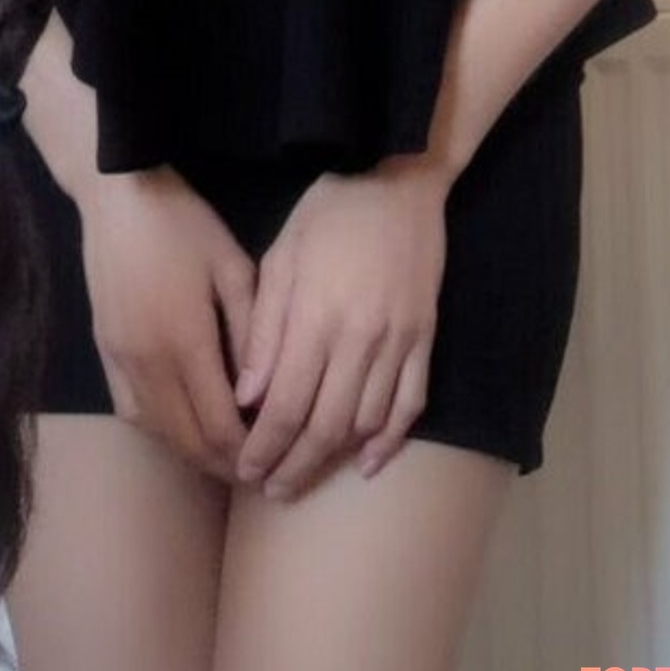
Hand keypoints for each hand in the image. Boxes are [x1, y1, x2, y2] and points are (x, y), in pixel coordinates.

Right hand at [77, 165, 258, 484]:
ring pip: (159, 431)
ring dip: (192, 451)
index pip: (220, 424)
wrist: (118, 198)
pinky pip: (132, 412)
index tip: (274, 463)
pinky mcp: (104, 353)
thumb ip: (252, 332)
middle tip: (257, 474)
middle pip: (188, 439)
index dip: (247, 452)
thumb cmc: (185, 224)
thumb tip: (264, 391)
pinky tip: (181, 428)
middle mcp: (148, 363)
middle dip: (223, 464)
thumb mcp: (233, 266)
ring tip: (225, 457)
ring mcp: (120, 361)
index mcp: (186, 341)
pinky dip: (161, 430)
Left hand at [232, 157, 448, 499]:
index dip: (264, 447)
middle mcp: (360, 339)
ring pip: (365, 422)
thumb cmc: (328, 213)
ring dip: (334, 458)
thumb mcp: (280, 257)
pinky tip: (367, 462)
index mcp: (316, 317)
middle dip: (294, 466)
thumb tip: (247, 396)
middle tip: (271, 490)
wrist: (398, 181)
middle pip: (325, 426)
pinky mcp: (424, 338)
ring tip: (306, 475)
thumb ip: (264, 329)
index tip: (245, 470)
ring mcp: (398, 341)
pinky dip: (389, 441)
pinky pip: (410, 403)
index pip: (286, 405)